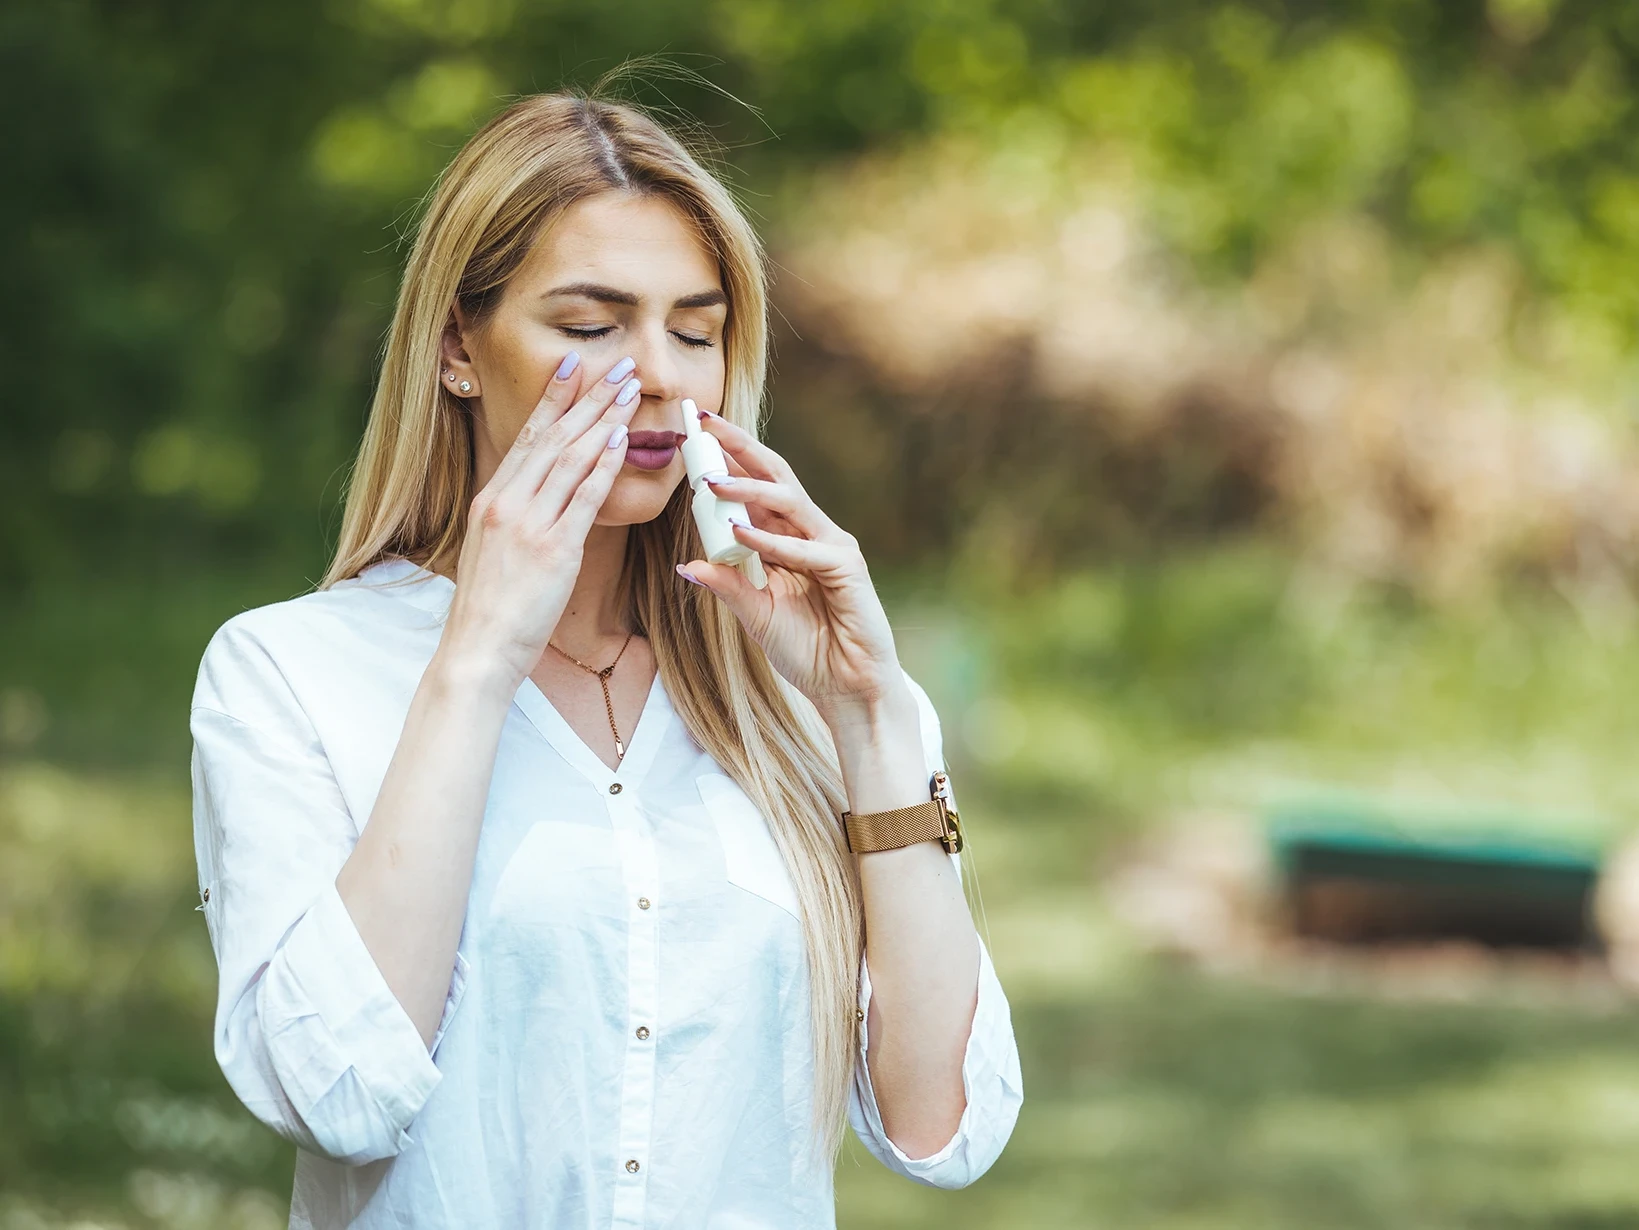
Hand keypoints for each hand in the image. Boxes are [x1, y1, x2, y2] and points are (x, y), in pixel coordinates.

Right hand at [440, 356, 641, 687]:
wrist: (477, 650)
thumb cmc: (489, 610)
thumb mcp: (493, 551)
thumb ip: (515, 519)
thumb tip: (539, 499)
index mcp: (491, 500)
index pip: (527, 438)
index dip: (552, 399)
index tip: (571, 366)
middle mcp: (506, 503)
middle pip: (553, 438)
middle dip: (588, 397)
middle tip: (616, 366)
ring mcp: (529, 525)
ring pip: (570, 459)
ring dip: (603, 420)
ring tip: (628, 390)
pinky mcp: (553, 551)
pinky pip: (583, 499)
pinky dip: (603, 467)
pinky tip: (621, 441)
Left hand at [678, 408, 907, 723]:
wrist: (846, 686)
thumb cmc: (807, 650)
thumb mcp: (754, 614)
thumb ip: (727, 586)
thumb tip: (684, 565)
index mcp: (787, 538)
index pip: (755, 488)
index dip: (727, 460)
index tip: (692, 436)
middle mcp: (811, 533)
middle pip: (775, 476)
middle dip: (740, 447)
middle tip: (705, 422)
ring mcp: (831, 547)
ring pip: (789, 503)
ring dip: (748, 490)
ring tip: (711, 481)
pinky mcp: (847, 568)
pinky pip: (804, 549)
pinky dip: (772, 542)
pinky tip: (740, 534)